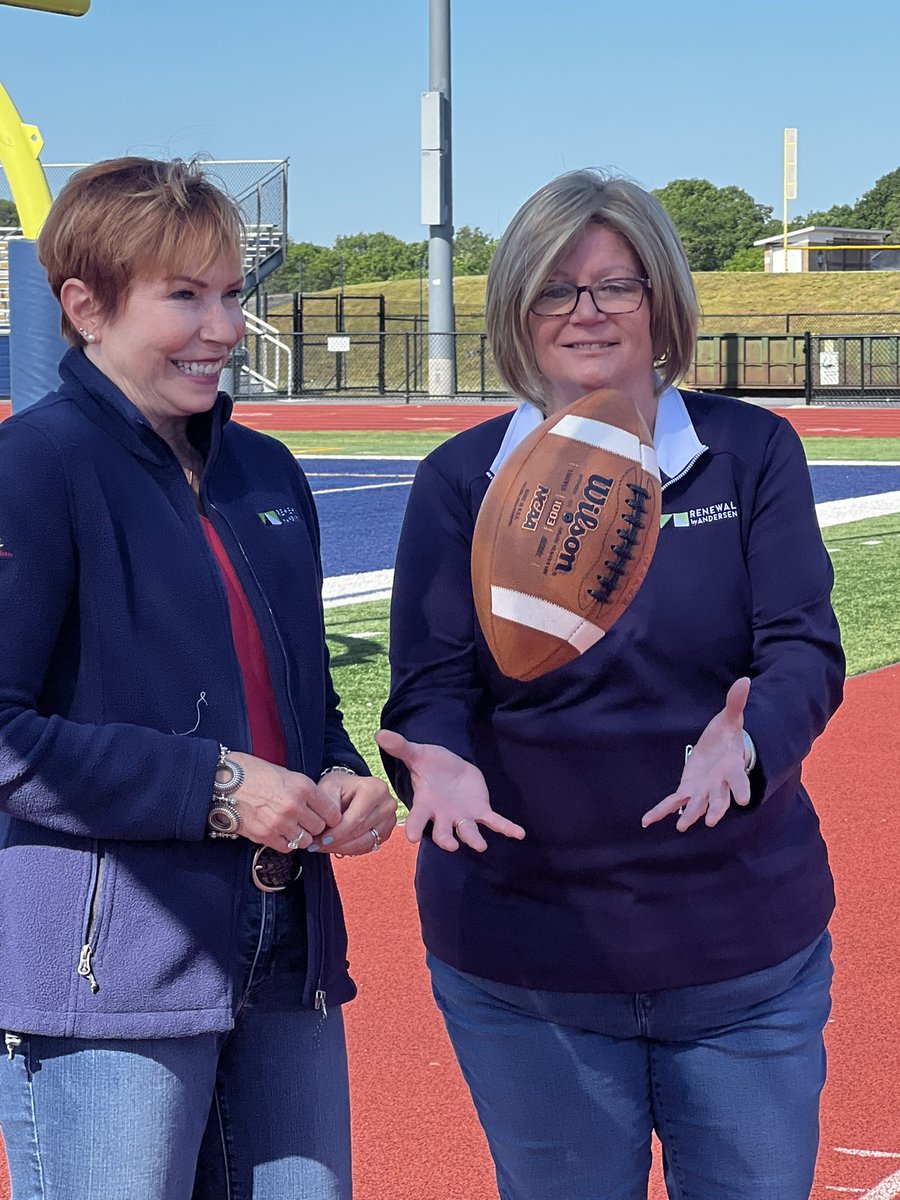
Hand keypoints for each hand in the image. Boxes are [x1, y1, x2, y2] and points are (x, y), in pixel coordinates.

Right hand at [228, 753, 341, 851]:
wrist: (223, 782)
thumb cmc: (253, 773)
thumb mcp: (286, 774)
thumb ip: (304, 791)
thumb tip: (319, 806)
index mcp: (303, 787)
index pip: (331, 812)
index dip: (330, 816)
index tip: (326, 817)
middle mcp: (294, 806)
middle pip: (319, 828)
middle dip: (315, 826)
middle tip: (306, 821)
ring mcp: (280, 823)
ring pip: (305, 841)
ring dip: (301, 835)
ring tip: (292, 826)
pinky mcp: (265, 836)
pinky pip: (287, 848)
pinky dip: (286, 842)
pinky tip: (280, 832)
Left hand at [312, 772, 396, 856]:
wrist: (351, 789)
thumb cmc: (340, 787)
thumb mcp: (329, 787)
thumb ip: (328, 804)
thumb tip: (328, 826)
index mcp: (375, 789)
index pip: (355, 819)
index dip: (336, 833)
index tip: (319, 840)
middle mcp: (387, 805)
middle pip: (360, 832)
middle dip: (336, 842)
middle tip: (317, 846)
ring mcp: (390, 820)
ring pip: (364, 843)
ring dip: (342, 848)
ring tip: (324, 847)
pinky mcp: (386, 832)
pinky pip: (367, 847)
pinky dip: (350, 849)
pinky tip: (336, 846)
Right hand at [375, 729, 525, 852]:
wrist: (450, 767)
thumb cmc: (430, 764)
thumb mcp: (417, 753)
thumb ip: (401, 747)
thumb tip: (380, 733)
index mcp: (425, 804)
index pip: (417, 818)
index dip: (414, 828)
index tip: (411, 839)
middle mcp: (443, 816)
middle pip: (443, 833)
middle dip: (446, 839)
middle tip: (451, 846)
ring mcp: (462, 817)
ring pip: (468, 832)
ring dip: (474, 839)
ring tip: (481, 846)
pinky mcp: (480, 811)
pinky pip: (494, 822)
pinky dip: (506, 828)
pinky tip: (518, 834)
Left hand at [641, 678, 751, 832]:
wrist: (721, 750)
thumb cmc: (728, 735)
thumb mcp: (731, 718)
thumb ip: (736, 703)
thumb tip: (745, 680)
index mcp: (733, 767)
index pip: (739, 779)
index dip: (741, 789)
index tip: (745, 800)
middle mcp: (720, 784)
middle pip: (720, 798)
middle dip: (717, 809)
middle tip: (713, 821)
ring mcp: (703, 790)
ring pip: (698, 805)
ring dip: (690, 816)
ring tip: (681, 827)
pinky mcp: (688, 790)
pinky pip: (673, 802)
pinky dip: (660, 811)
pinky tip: (646, 821)